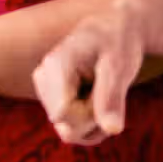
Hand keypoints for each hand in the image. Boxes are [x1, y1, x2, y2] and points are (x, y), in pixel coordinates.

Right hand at [34, 0, 142, 145]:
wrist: (112, 30)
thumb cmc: (117, 43)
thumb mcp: (120, 66)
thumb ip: (112, 98)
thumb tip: (112, 130)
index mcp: (55, 66)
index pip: (64, 114)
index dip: (92, 114)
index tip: (109, 94)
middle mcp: (42, 78)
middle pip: (66, 125)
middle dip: (94, 119)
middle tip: (110, 93)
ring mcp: (44, 90)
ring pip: (67, 131)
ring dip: (94, 124)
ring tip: (106, 98)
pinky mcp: (50, 98)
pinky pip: (68, 129)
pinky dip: (89, 126)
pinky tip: (98, 106)